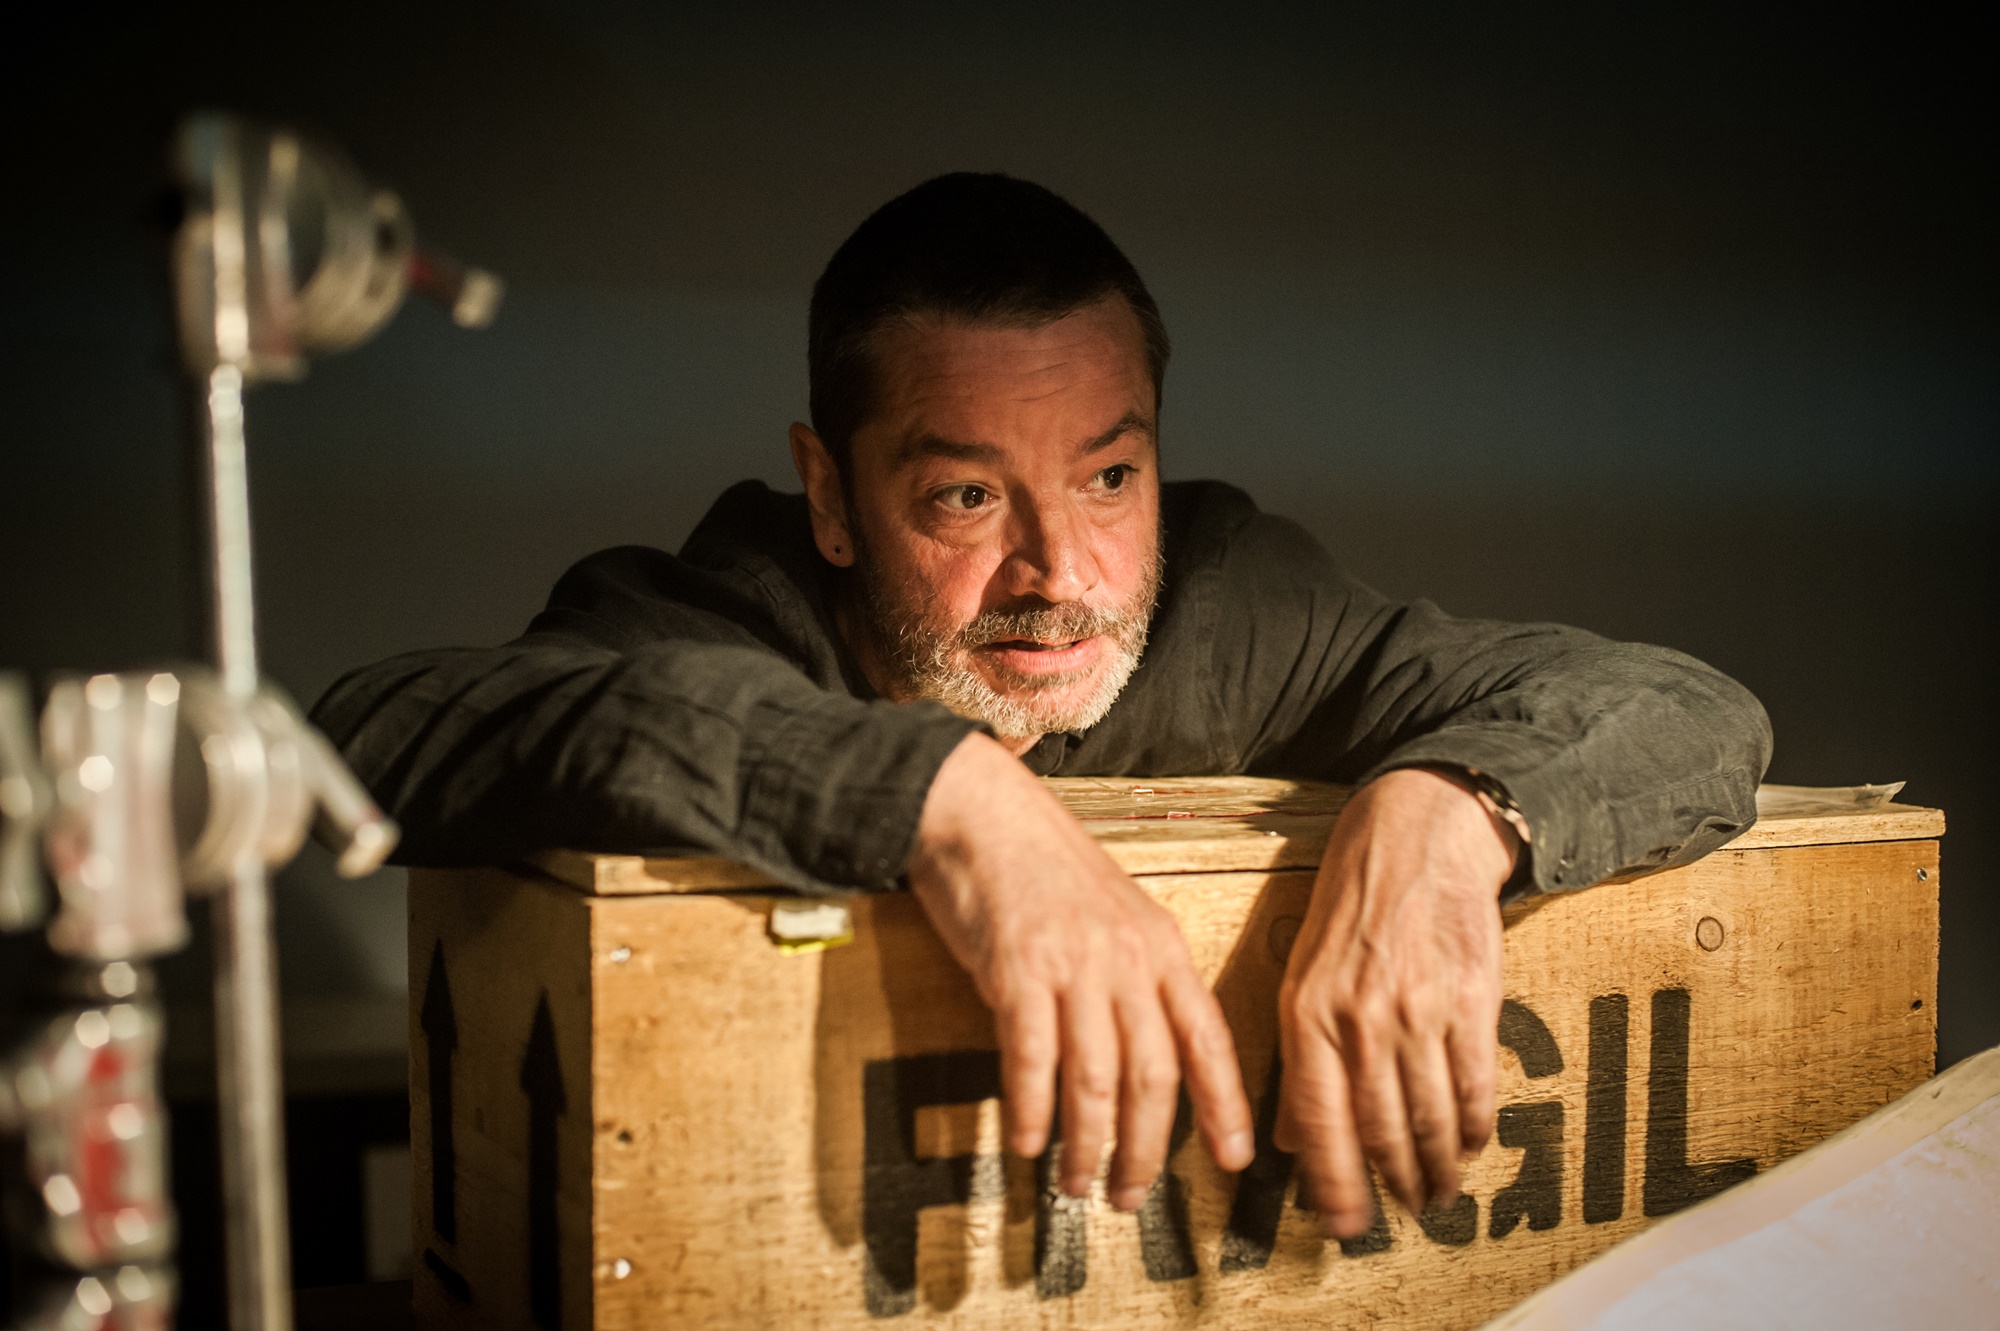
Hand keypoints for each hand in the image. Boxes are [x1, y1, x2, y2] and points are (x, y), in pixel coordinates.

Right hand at [909, 733, 1255, 1208]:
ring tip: (1077, 1182)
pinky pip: (1032, 1059)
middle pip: (1153, 1077)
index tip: (1234, 1158)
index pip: (1207, 1037)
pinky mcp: (1017, 970)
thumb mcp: (1110, 914)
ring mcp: (1074, 964)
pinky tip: (1028, 1142)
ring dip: (1088, 1144)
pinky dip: (1032, 1111)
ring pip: (1095, 1080)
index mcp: (1159, 944)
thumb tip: (1134, 1055)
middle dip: (1146, 1149)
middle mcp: (1126, 959)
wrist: (979, 811)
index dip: (1225, 1104)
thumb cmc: (1040, 865)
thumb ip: (1130, 977)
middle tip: (1130, 1195)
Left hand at [1274, 767, 1517, 1235]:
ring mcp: (1417, 1011)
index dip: (1335, 1184)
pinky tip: (1469, 1146)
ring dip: (1437, 1168)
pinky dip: (1473, 1129)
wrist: (1415, 840)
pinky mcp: (1470, 1000)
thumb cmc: (1350, 912)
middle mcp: (1359, 1020)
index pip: (1318, 1124)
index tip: (1343, 1226)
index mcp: (1307, 1016)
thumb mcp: (1301, 977)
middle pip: (1380, 1131)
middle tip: (1405, 1213)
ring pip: (1430, 1119)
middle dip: (1393, 1184)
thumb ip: (1297, 1061)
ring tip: (1438, 1192)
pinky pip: (1473, 1087)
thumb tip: (1288, 1141)